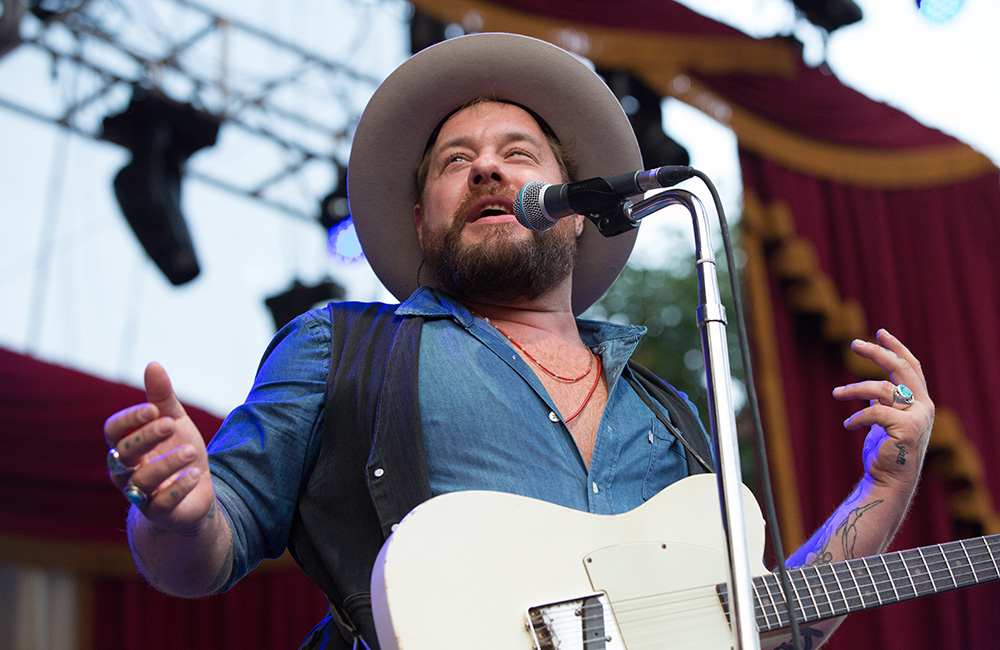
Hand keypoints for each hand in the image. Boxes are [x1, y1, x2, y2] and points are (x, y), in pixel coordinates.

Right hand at [104, 362, 215, 533]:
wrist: (196, 491)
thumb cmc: (177, 451)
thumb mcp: (174, 421)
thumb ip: (162, 397)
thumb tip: (153, 364)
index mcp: (126, 445)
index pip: (113, 431)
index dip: (129, 420)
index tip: (153, 409)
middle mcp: (126, 471)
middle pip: (122, 455)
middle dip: (145, 438)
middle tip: (170, 424)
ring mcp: (140, 494)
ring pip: (142, 481)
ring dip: (167, 463)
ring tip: (192, 451)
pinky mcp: (159, 512)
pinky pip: (162, 505)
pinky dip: (178, 489)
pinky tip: (195, 475)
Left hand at [833, 329, 934, 491]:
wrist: (888, 480)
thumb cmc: (884, 450)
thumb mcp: (883, 420)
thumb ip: (882, 403)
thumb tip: (869, 389)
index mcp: (920, 401)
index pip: (911, 367)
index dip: (896, 348)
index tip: (880, 332)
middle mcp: (924, 406)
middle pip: (901, 369)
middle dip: (877, 353)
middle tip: (854, 344)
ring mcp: (918, 417)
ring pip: (882, 390)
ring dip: (854, 389)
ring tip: (836, 393)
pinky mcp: (907, 429)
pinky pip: (875, 412)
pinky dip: (858, 416)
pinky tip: (848, 425)